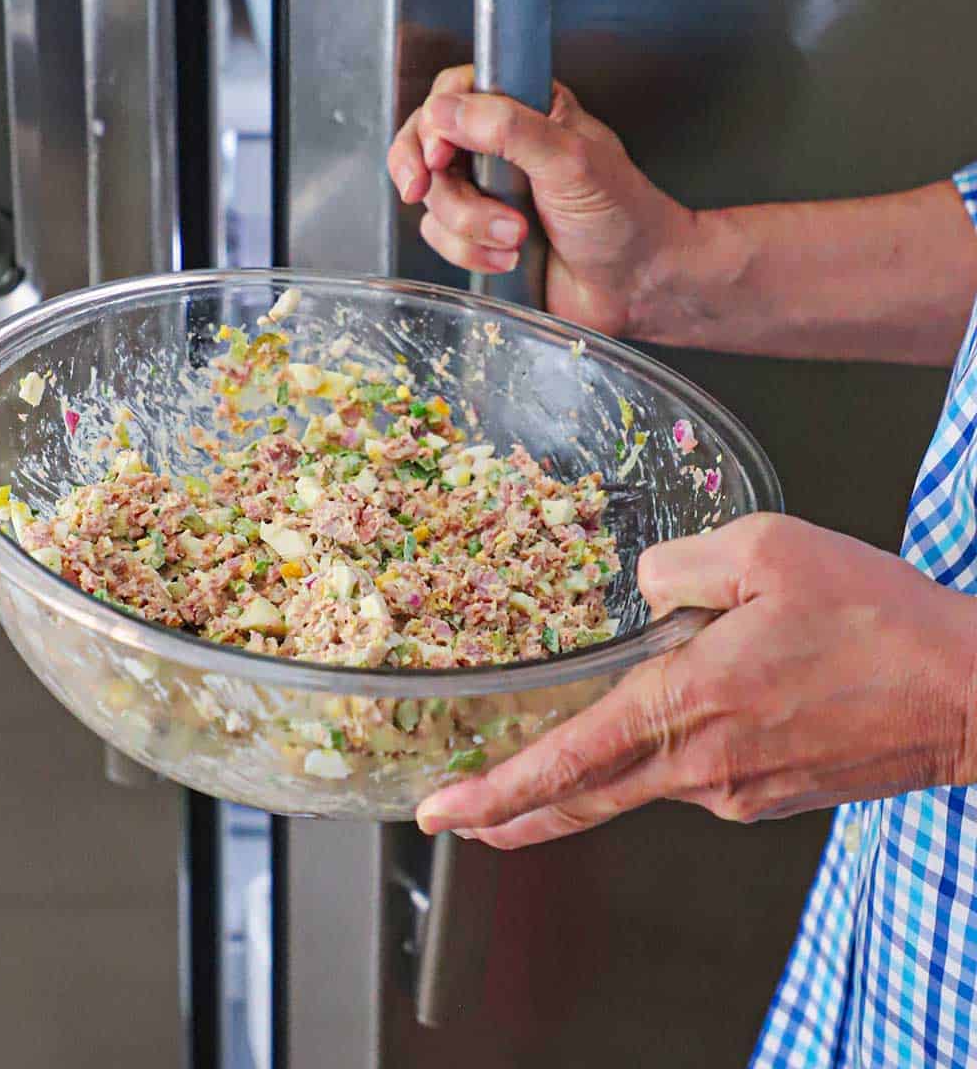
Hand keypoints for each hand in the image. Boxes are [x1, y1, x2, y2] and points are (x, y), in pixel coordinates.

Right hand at [386, 65, 698, 335]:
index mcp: (526, 108)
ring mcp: (487, 194)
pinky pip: (443, 239)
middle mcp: (500, 147)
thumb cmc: (622, 216)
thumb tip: (445, 111)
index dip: (434, 123)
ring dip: (468, 225)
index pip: (454, 94)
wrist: (635, 284)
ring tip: (517, 236)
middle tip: (424, 190)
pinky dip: (471, 253)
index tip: (439, 154)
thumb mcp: (569, 158)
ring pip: (434, 200)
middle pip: (428, 147)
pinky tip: (510, 258)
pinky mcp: (480, 236)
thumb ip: (508, 128)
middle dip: (433, 179)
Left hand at [416, 514, 976, 848]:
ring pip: (637, 781)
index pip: (567, 762)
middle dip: (508, 813)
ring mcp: (735, 791)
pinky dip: (659, 754)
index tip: (442, 811)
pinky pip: (692, 773)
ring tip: (540, 757)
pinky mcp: (766, 796)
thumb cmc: (878, 620)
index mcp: (687, 705)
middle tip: (453, 817)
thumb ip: (681, 565)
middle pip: (581, 798)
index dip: (496, 791)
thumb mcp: (769, 550)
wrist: (972, 692)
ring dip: (586, 772)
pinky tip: (672, 718)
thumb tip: (640, 585)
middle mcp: (701, 766)